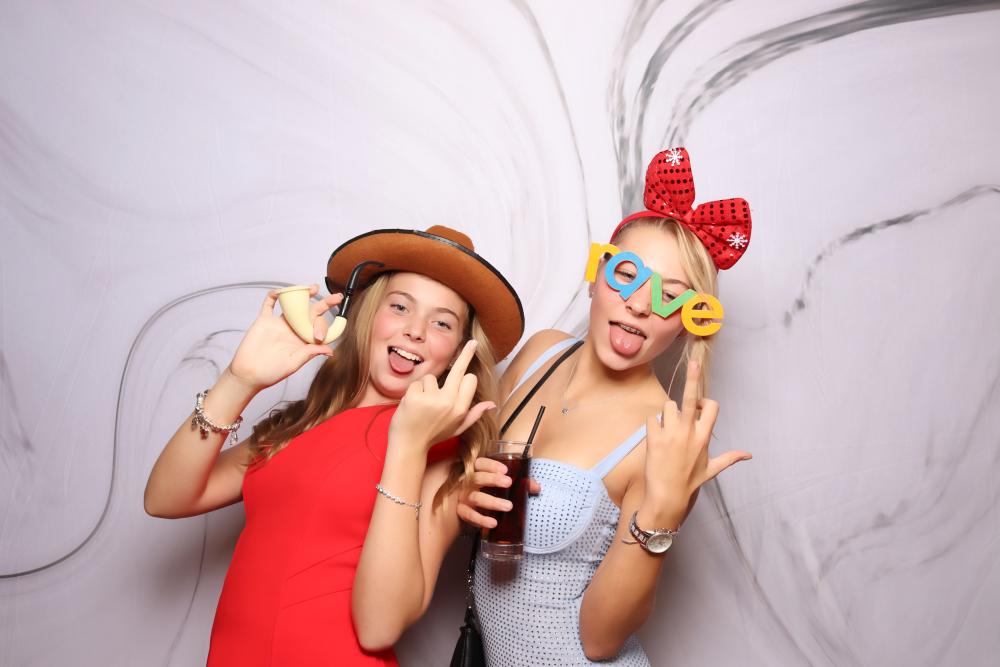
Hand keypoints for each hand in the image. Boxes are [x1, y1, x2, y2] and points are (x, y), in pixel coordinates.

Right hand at [226, 285, 341, 390]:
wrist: (248, 374)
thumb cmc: (271, 373)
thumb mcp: (293, 364)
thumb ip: (309, 354)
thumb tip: (330, 350)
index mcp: (303, 341)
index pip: (318, 329)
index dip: (323, 328)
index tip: (320, 336)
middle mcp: (294, 330)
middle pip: (311, 313)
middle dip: (325, 305)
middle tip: (337, 297)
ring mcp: (279, 324)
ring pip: (294, 305)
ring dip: (303, 295)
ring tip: (313, 288)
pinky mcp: (264, 321)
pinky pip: (269, 304)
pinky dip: (274, 296)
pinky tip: (281, 291)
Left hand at [388, 340, 495, 450]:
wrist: (408, 446)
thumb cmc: (433, 436)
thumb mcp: (457, 428)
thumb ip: (473, 415)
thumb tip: (491, 404)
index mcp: (460, 410)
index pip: (469, 380)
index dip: (465, 377)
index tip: (470, 366)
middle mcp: (449, 403)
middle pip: (459, 370)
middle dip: (466, 354)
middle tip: (472, 342)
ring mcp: (431, 399)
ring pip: (431, 378)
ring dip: (425, 388)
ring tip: (422, 405)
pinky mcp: (415, 396)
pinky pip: (416, 383)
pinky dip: (413, 392)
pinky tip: (412, 405)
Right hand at [456, 456, 541, 528]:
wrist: (468, 508)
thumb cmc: (487, 491)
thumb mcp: (500, 485)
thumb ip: (519, 484)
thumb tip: (536, 487)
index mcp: (476, 472)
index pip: (480, 463)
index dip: (491, 465)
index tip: (505, 470)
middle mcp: (468, 483)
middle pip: (477, 478)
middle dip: (493, 479)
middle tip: (508, 483)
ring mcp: (464, 497)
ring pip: (476, 498)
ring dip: (492, 502)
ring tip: (508, 506)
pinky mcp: (462, 512)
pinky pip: (470, 516)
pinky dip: (481, 519)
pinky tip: (493, 523)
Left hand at [640, 360, 750, 526]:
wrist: (667, 497)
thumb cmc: (689, 483)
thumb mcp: (712, 470)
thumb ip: (730, 458)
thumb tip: (749, 455)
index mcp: (704, 437)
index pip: (712, 407)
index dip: (706, 402)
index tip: (700, 405)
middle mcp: (689, 431)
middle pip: (692, 397)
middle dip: (694, 378)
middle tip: (695, 360)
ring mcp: (671, 433)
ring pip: (668, 406)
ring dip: (667, 414)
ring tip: (667, 432)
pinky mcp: (654, 437)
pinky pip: (652, 418)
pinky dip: (653, 425)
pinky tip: (655, 439)